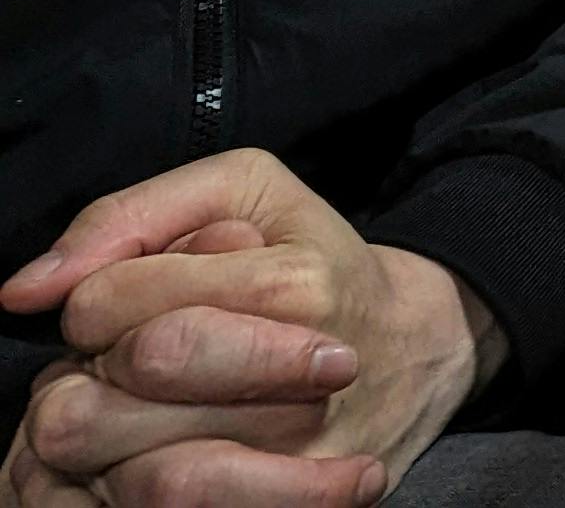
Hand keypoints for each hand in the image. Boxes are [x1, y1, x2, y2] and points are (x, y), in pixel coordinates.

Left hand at [4, 153, 501, 505]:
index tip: (126, 306)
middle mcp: (304, 379)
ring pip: (131, 485)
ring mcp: (300, 462)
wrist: (421, 347)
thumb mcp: (245, 193)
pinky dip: (140, 502)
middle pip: (98, 410)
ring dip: (110, 453)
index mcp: (293, 287)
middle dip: (89, 388)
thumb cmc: (317, 262)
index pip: (105, 307)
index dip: (90, 306)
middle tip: (128, 373)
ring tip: (146, 421)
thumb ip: (128, 215)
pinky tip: (162, 464)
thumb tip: (27, 290)